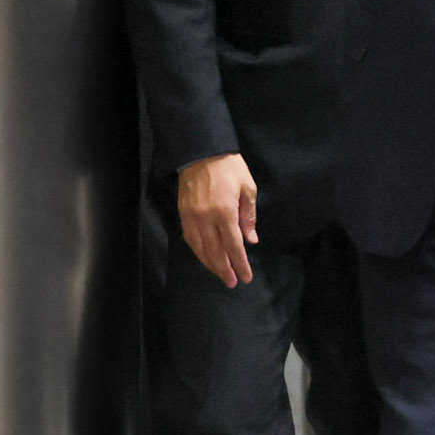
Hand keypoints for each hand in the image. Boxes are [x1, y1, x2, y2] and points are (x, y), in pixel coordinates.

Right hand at [176, 153, 256, 286]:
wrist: (201, 151)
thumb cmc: (230, 168)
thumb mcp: (248, 188)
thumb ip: (249, 216)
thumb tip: (251, 240)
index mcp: (225, 212)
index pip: (234, 246)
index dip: (240, 264)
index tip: (245, 277)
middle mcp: (206, 219)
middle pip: (216, 252)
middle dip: (225, 269)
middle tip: (232, 283)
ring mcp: (192, 217)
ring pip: (200, 248)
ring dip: (210, 264)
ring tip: (220, 275)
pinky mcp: (183, 213)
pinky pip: (190, 239)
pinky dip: (198, 251)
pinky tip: (204, 257)